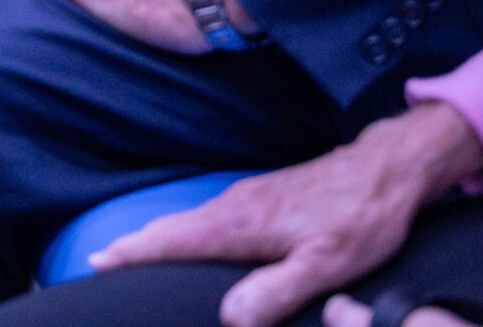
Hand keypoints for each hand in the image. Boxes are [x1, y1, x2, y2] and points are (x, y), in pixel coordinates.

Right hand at [90, 101, 482, 326]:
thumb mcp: (325, 262)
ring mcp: (247, 200)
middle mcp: (234, 207)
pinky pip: (208, 219)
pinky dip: (184, 232)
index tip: (96, 262)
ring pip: (188, 223)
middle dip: (133, 246)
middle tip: (100, 262)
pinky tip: (190, 242)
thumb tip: (230, 318)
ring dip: (157, 238)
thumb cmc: (359, 217)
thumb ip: (277, 291)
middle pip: (171, 229)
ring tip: (132, 255)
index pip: (171, 240)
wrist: (386, 170)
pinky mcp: (262, 200)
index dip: (132, 252)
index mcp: (239, 224)